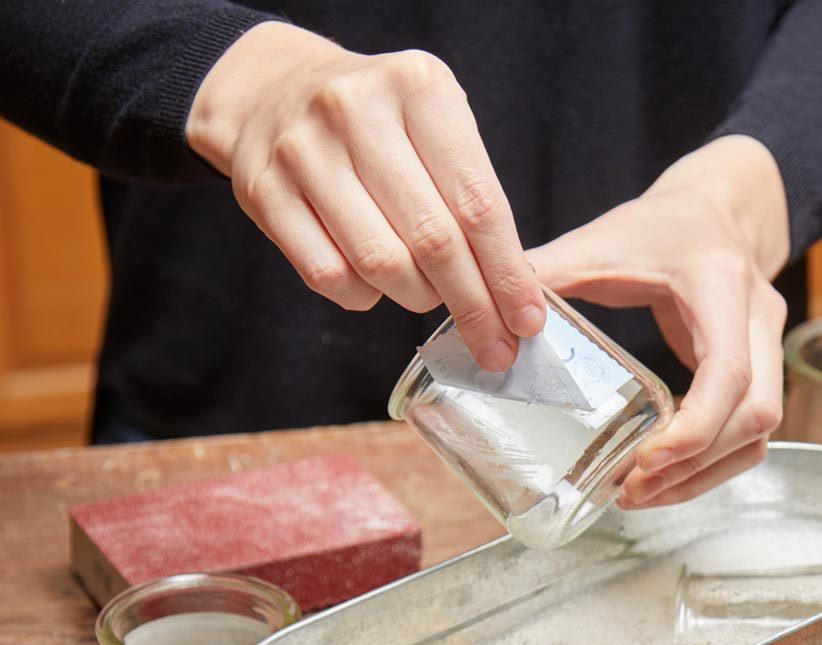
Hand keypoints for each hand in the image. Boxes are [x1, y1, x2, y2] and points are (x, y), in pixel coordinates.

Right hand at [186, 22, 543, 369]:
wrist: (270, 91)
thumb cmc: (376, 123)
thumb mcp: (435, 125)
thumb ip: (472, 196)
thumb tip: (514, 293)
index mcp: (419, 88)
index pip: (478, 204)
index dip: (507, 274)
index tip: (527, 321)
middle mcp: (358, 111)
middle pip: (434, 241)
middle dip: (474, 307)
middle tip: (496, 349)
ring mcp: (304, 152)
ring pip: (383, 265)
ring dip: (419, 300)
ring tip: (430, 298)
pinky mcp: (263, 193)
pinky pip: (330, 276)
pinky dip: (363, 297)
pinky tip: (374, 285)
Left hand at [528, 135, 790, 506]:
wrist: (716, 211)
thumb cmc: (658, 226)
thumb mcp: (601, 241)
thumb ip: (546, 272)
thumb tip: (482, 313)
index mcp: (720, 282)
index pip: (729, 371)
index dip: (695, 428)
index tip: (645, 461)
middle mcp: (758, 316)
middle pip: (756, 414)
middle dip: (696, 464)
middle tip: (633, 489)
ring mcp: (769, 346)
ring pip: (760, 433)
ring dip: (705, 473)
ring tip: (643, 494)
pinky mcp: (762, 371)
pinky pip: (750, 434)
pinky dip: (712, 465)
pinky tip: (664, 476)